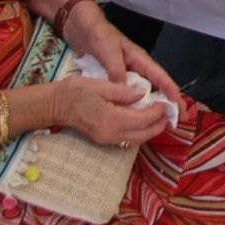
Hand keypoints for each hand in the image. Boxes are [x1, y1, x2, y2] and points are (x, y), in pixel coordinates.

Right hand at [51, 73, 172, 146]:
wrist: (55, 105)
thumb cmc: (76, 91)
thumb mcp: (100, 85)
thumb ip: (123, 91)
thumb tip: (143, 93)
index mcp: (111, 119)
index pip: (143, 120)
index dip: (157, 112)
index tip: (164, 102)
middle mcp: (111, 134)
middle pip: (143, 135)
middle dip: (159, 125)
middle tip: (168, 113)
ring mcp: (107, 139)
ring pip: (137, 139)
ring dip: (151, 130)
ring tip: (160, 116)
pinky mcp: (103, 139)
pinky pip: (128, 138)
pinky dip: (140, 131)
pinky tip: (143, 120)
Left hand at [63, 3, 182, 114]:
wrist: (82, 29)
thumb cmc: (99, 35)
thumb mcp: (108, 49)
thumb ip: (116, 68)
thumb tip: (125, 90)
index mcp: (139, 59)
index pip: (159, 75)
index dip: (169, 89)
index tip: (178, 103)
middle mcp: (137, 67)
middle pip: (157, 86)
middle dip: (170, 101)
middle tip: (182, 117)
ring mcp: (128, 73)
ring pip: (146, 91)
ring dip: (155, 105)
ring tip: (165, 122)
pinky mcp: (117, 79)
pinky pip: (131, 94)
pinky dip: (138, 104)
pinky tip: (139, 116)